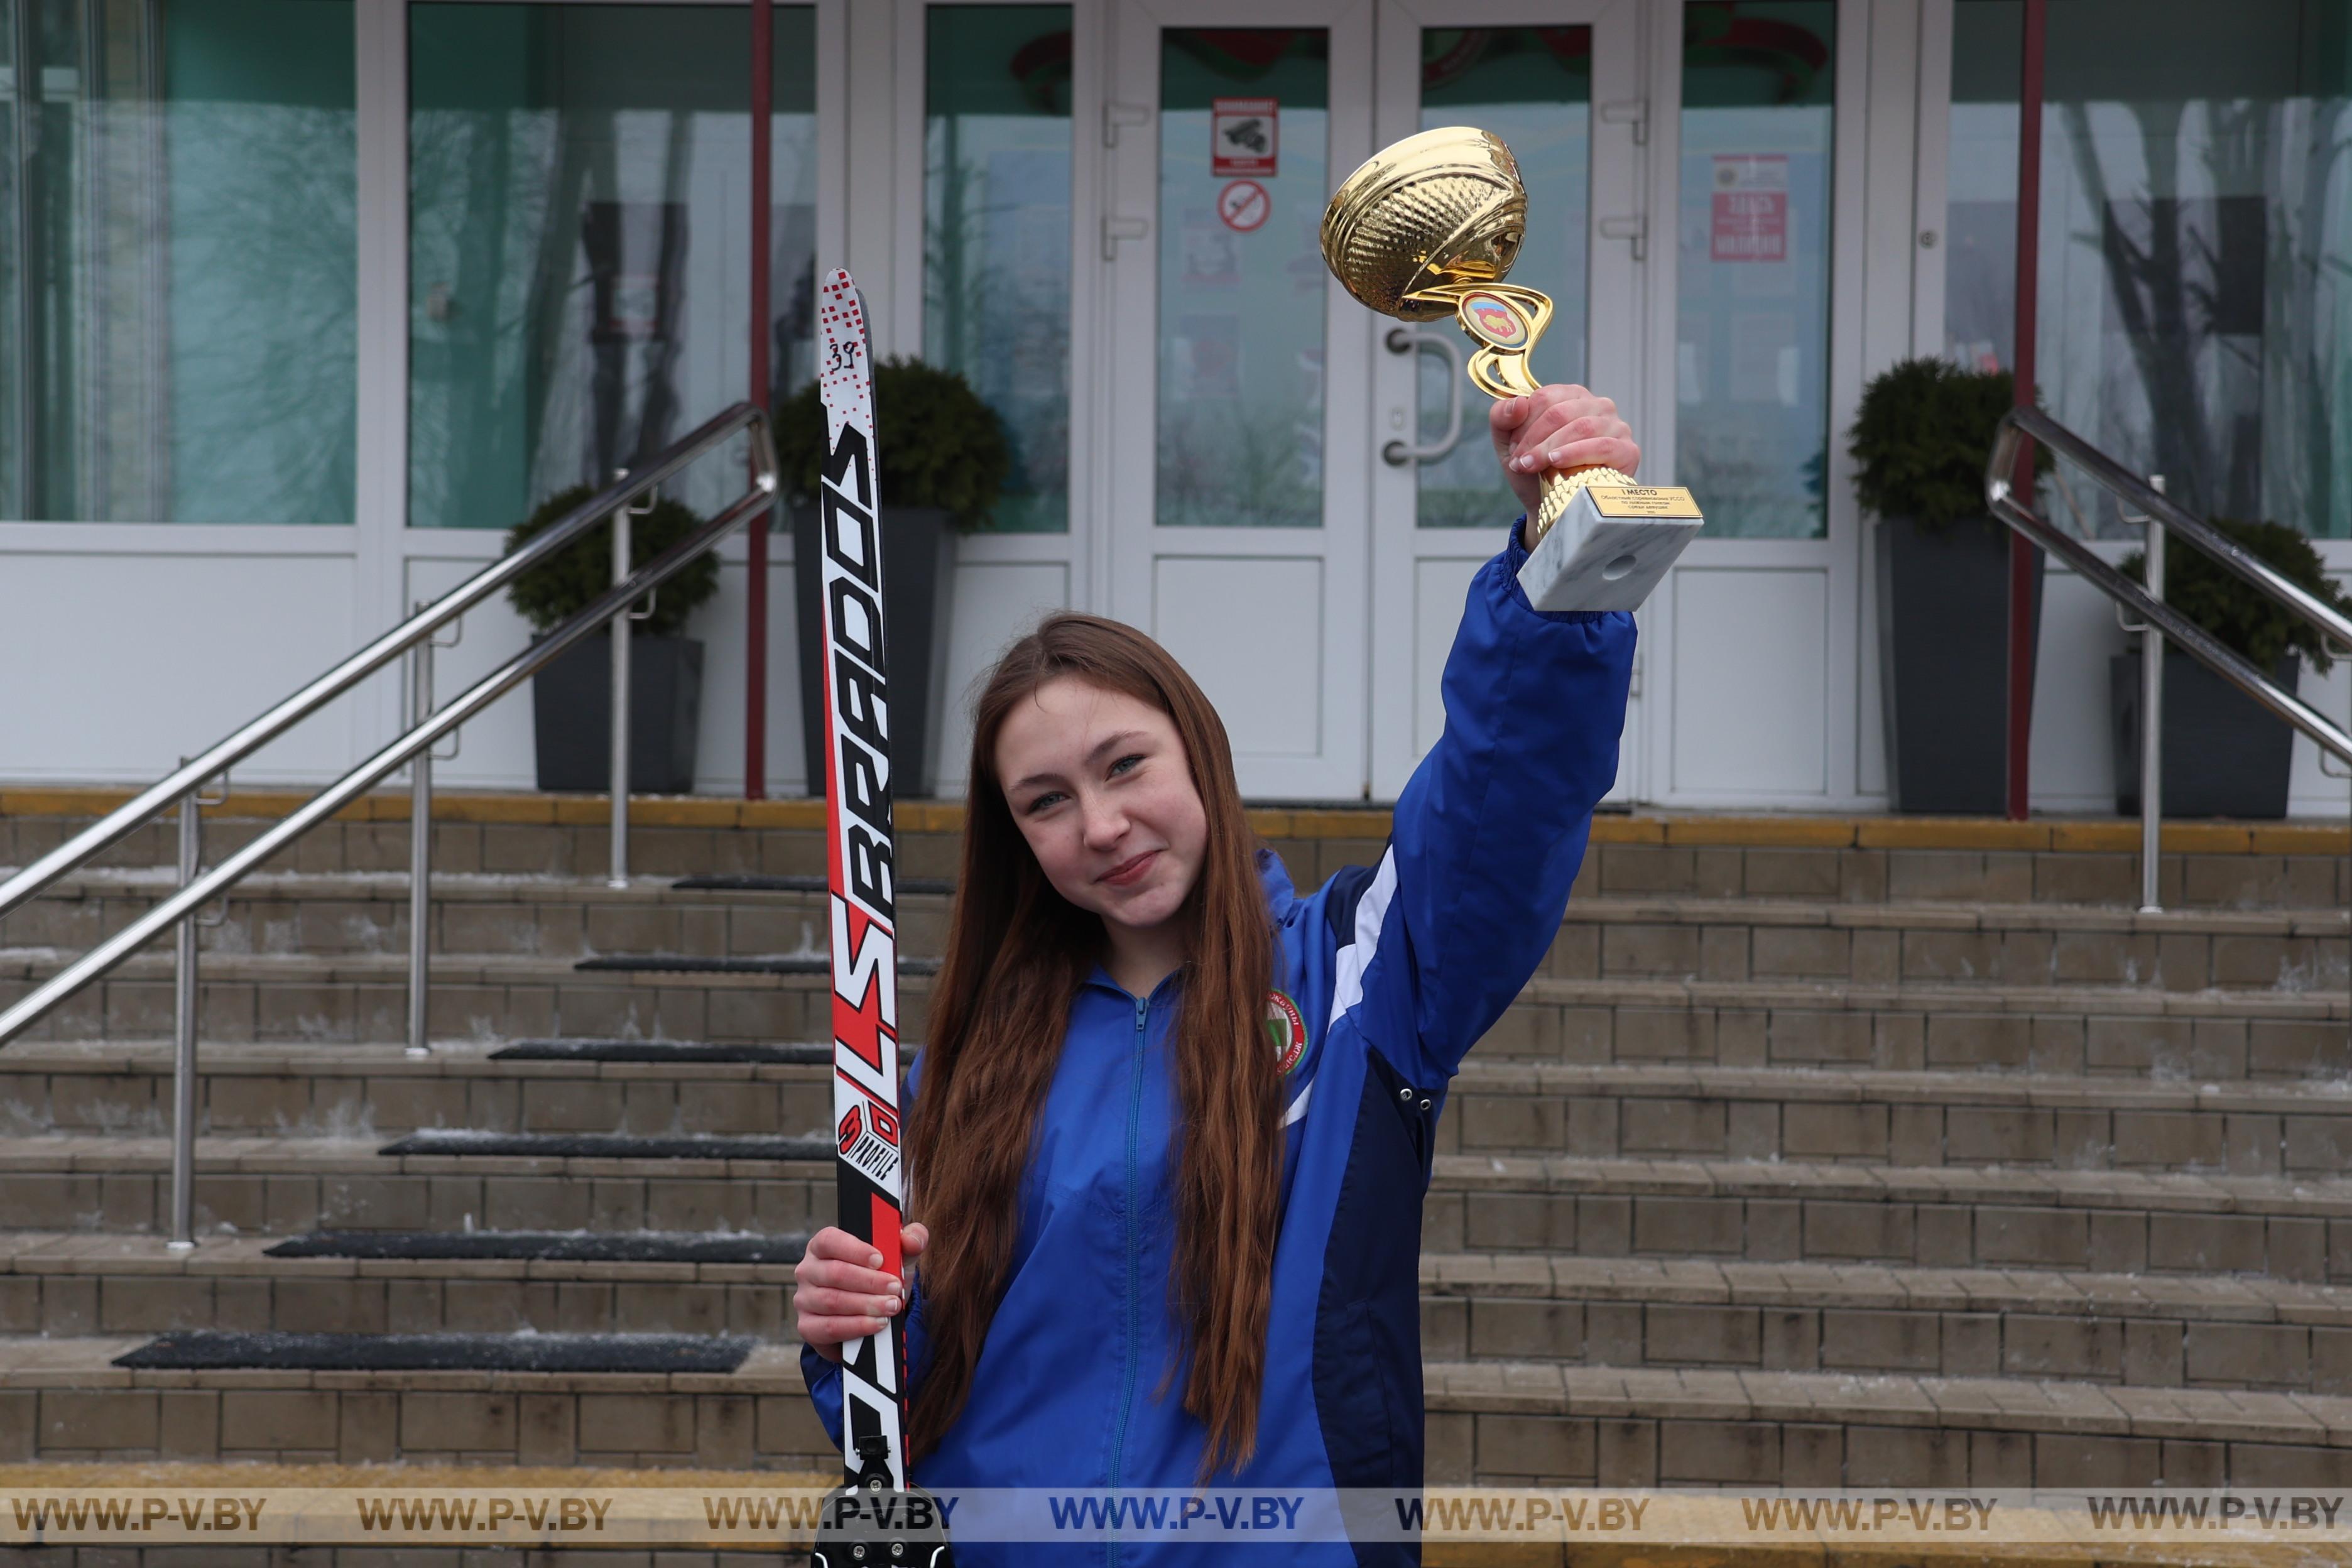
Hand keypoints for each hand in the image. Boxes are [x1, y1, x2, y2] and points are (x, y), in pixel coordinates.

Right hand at [794, 1221, 930, 1362]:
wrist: (866, 1314)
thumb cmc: (877, 1276)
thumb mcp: (895, 1257)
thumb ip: (909, 1241)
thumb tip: (912, 1240)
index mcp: (823, 1245)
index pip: (830, 1240)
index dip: (855, 1249)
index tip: (880, 1259)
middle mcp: (808, 1269)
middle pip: (835, 1273)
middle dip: (869, 1282)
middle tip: (894, 1289)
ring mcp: (804, 1299)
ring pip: (833, 1301)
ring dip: (866, 1305)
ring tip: (891, 1307)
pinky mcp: (807, 1326)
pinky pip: (830, 1328)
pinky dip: (856, 1326)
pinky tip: (876, 1324)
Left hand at [1490, 385, 1640, 516]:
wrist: (1551, 507)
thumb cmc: (1535, 470)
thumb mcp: (1509, 443)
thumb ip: (1502, 417)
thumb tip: (1517, 404)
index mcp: (1571, 396)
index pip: (1545, 397)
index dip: (1523, 423)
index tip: (1513, 448)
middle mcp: (1597, 406)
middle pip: (1560, 412)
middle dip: (1534, 439)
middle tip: (1519, 462)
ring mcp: (1616, 427)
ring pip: (1581, 427)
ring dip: (1550, 448)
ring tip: (1531, 466)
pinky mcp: (1628, 451)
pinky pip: (1603, 446)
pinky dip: (1576, 453)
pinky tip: (1557, 463)